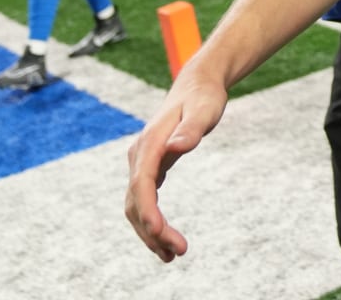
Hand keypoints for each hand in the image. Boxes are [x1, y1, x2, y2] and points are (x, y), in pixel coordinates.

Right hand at [126, 70, 230, 262]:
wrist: (198, 84)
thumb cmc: (204, 97)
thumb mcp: (205, 110)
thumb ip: (192, 129)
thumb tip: (177, 146)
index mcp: (150, 143)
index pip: (142, 183)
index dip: (148, 210)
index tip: (160, 232)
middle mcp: (140, 155)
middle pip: (136, 201)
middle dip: (151, 230)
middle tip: (176, 254)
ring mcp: (142, 162)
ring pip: (137, 205)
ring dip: (149, 232)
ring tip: (172, 256)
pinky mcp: (150, 167)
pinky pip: (144, 200)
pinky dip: (151, 221)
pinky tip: (164, 237)